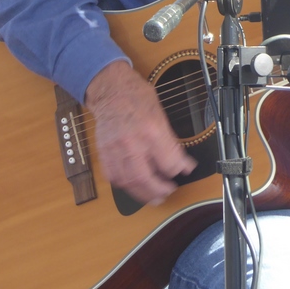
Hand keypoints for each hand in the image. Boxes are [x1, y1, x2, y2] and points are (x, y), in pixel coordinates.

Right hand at [84, 60, 196, 204]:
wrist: (111, 91)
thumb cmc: (137, 98)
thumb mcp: (161, 115)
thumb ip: (170, 141)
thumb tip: (181, 162)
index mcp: (151, 131)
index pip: (168, 162)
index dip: (180, 169)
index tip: (185, 170)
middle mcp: (132, 143)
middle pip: (146, 178)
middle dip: (159, 190)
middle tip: (168, 192)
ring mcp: (115, 150)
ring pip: (128, 182)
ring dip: (142, 193)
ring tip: (153, 196)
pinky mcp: (104, 153)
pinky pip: (113, 177)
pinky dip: (125, 185)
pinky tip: (134, 186)